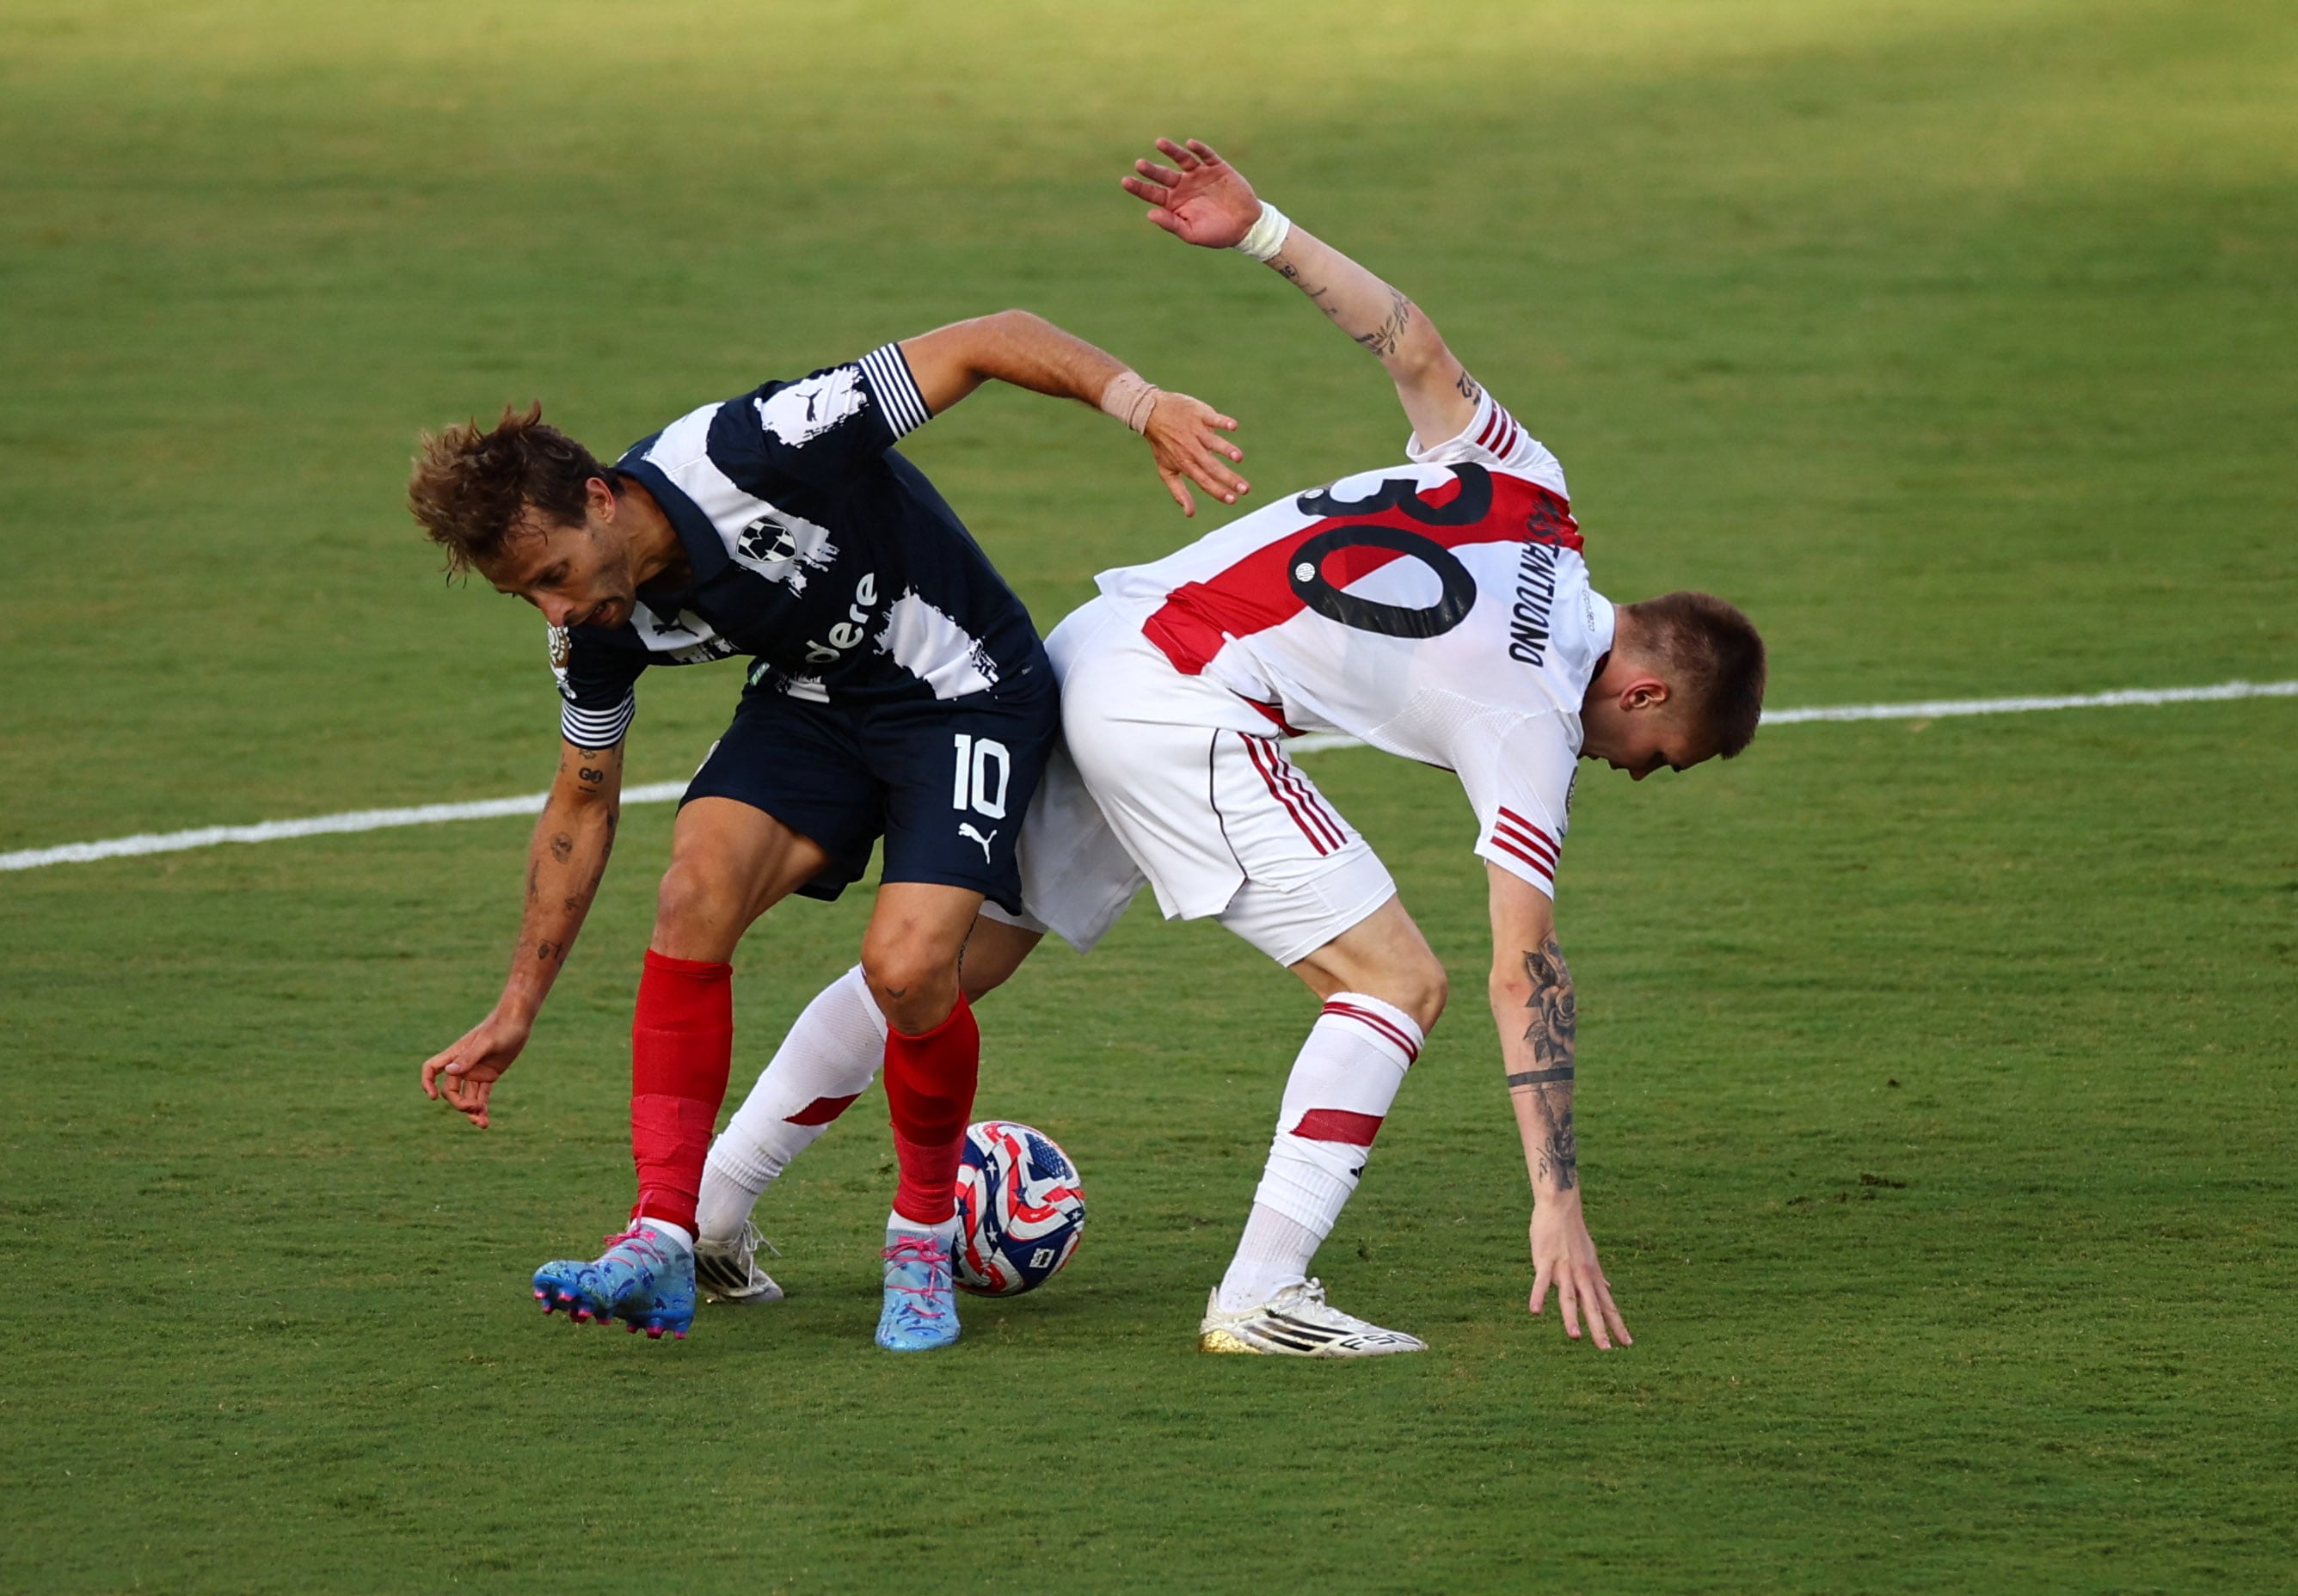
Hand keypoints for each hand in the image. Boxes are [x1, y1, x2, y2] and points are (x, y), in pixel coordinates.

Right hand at [420, 1006, 530, 1129]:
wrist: (518, 1020)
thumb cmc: (501, 1027)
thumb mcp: (487, 1043)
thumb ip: (469, 1057)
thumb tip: (449, 1072)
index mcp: (456, 1054)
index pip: (432, 1069)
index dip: (427, 1082)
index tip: (433, 1097)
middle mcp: (463, 1065)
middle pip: (451, 1090)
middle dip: (459, 1103)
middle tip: (474, 1109)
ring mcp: (476, 1071)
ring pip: (467, 1096)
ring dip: (472, 1111)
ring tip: (482, 1124)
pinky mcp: (489, 1075)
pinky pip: (481, 1095)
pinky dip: (482, 1107)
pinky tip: (485, 1121)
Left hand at [1121, 138, 1262, 248]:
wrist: (1246, 226)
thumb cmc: (1217, 234)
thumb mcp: (1192, 233)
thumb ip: (1172, 224)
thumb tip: (1150, 214)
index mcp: (1174, 203)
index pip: (1152, 193)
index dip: (1139, 187)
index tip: (1125, 181)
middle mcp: (1184, 186)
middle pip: (1163, 175)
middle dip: (1151, 170)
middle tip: (1139, 164)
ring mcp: (1200, 175)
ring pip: (1182, 160)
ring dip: (1171, 151)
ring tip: (1159, 143)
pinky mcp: (1217, 167)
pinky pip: (1206, 155)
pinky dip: (1199, 149)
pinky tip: (1190, 144)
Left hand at [1141, 390, 1247, 515]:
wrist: (1151, 412)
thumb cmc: (1162, 444)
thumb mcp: (1166, 470)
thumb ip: (1179, 491)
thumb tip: (1190, 514)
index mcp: (1186, 464)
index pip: (1204, 481)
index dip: (1218, 491)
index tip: (1233, 500)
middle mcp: (1191, 449)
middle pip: (1212, 466)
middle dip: (1229, 478)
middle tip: (1246, 489)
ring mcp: (1196, 431)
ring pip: (1213, 442)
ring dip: (1226, 450)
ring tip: (1239, 458)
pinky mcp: (1200, 414)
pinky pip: (1213, 419)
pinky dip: (1222, 422)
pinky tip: (1233, 426)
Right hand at [1528, 1194, 1631, 1348]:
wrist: (1561, 1207)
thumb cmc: (1573, 1233)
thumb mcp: (1591, 1257)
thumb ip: (1597, 1277)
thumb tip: (1608, 1290)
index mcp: (1592, 1276)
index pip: (1607, 1305)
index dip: (1617, 1324)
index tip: (1628, 1344)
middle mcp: (1582, 1275)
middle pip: (1592, 1306)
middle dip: (1599, 1328)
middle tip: (1607, 1349)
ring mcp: (1564, 1269)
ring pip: (1569, 1296)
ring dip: (1571, 1317)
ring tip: (1575, 1337)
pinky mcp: (1545, 1261)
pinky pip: (1541, 1281)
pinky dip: (1538, 1296)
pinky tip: (1535, 1311)